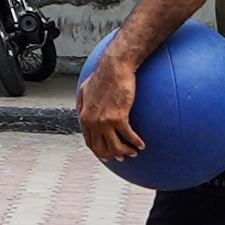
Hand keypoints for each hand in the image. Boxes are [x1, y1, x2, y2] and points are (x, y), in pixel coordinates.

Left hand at [76, 42, 146, 163]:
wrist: (113, 68)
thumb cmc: (102, 75)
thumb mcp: (85, 89)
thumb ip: (82, 102)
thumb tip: (82, 109)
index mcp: (85, 117)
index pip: (89, 141)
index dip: (98, 151)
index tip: (107, 155)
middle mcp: (93, 122)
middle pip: (101, 148)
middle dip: (112, 155)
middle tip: (123, 157)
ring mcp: (104, 121)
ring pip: (115, 147)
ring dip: (126, 152)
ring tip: (134, 152)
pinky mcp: (118, 118)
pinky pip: (128, 136)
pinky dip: (136, 143)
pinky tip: (142, 145)